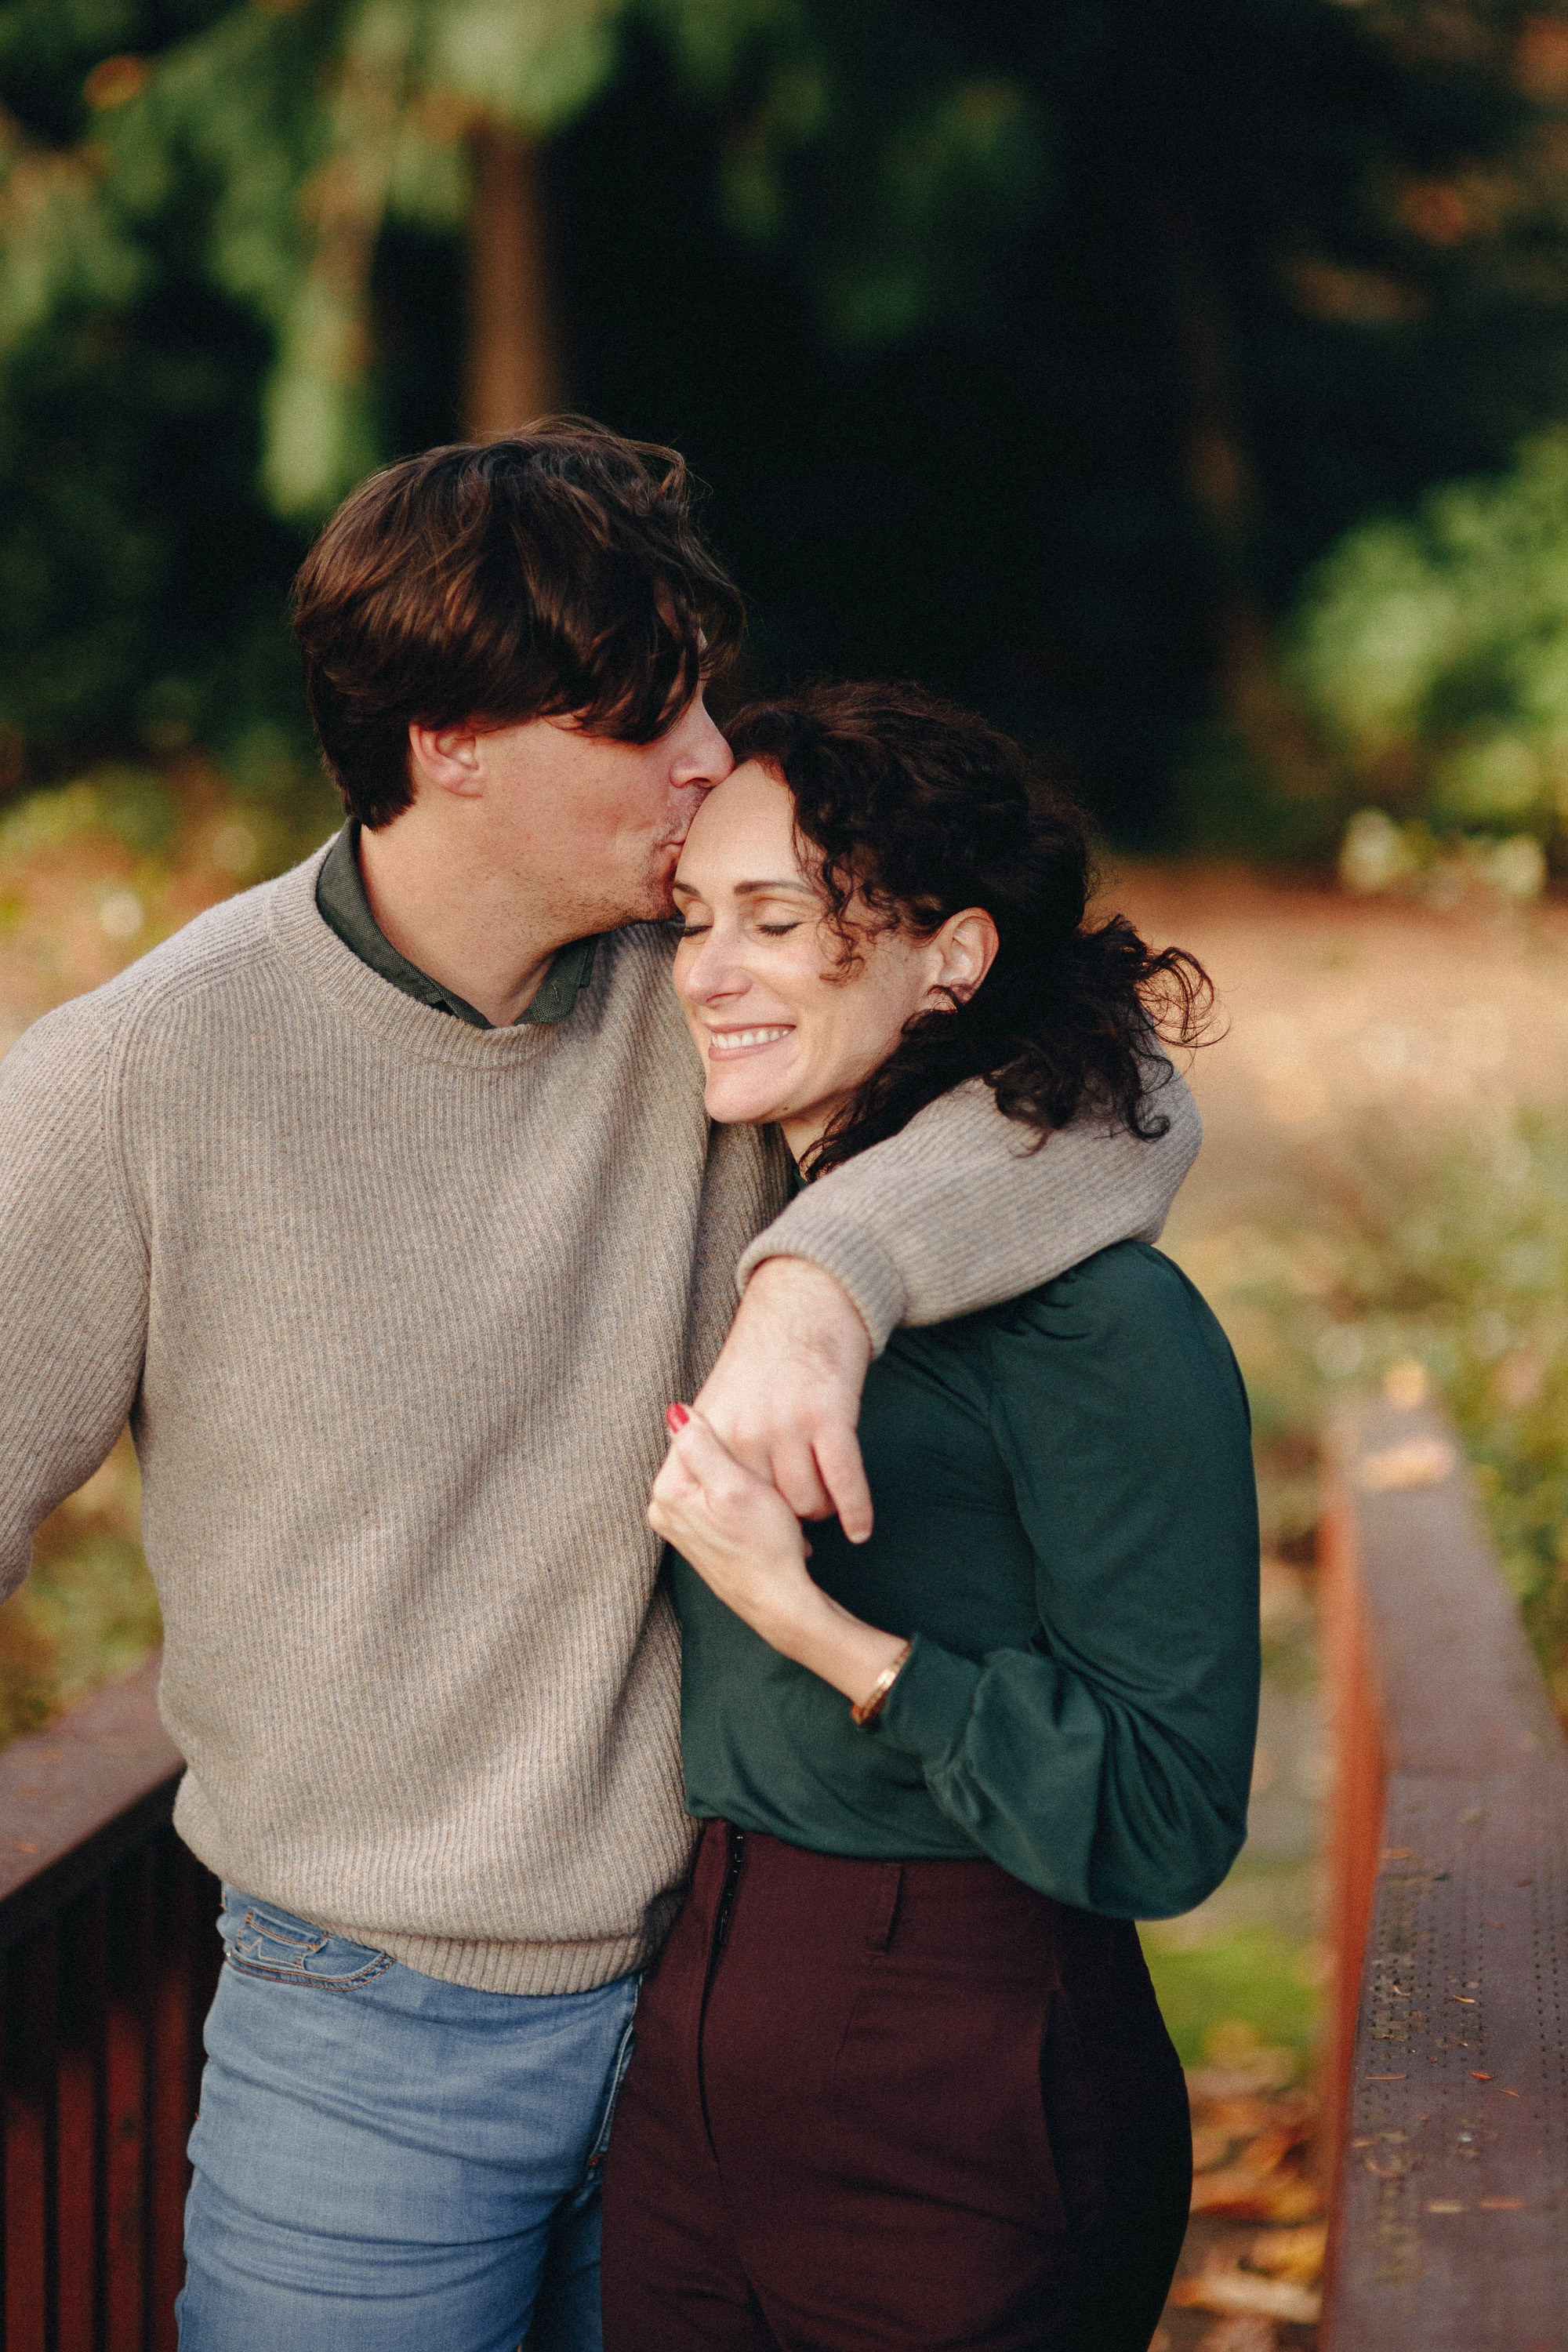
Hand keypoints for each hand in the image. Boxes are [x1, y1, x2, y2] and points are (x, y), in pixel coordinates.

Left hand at [649, 1408, 817, 1649]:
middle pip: (701, 1458)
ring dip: (742, 1479)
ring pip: (714, 1478)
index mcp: (667, 1493)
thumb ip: (701, 1446)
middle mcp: (666, 1510)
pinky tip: (764, 1510)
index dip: (729, 1434)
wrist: (779, 1599)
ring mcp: (683, 1525)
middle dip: (735, 1459)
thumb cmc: (763, 1545)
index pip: (690, 1436)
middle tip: (763, 1475)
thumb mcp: (735, 1486)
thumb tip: (675, 1411)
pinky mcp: (703, 1536)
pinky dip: (743, 1499)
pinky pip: (721, 1500)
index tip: (756, 1446)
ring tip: (766, 1497)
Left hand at [694, 1255, 874, 1540]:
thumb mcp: (718, 1409)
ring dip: (819, 1512)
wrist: (800, 1310)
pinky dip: (855, 1511)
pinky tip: (859, 1530)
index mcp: (712, 1434)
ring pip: (806, 1503)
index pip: (722, 1504)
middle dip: (784, 1525)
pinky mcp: (827, 1417)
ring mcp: (786, 1425)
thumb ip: (707, 1458)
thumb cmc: (761, 1367)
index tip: (759, 1538)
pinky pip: (842, 1482)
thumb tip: (710, 1516)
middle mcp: (744, 1432)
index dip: (745, 1526)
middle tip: (795, 1531)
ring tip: (824, 1510)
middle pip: (767, 1510)